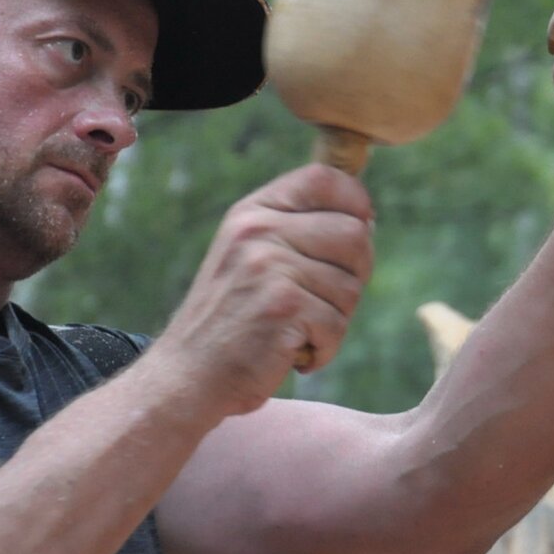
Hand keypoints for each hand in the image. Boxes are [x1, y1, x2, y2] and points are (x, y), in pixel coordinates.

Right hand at [153, 165, 374, 416]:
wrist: (186, 374)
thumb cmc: (232, 319)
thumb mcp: (251, 256)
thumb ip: (298, 230)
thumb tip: (366, 221)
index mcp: (253, 212)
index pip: (324, 178)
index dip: (355, 202)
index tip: (358, 231)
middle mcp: (258, 231)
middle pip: (355, 234)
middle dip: (357, 274)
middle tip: (325, 302)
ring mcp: (269, 267)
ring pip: (352, 287)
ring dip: (335, 320)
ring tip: (296, 330)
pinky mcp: (282, 307)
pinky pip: (337, 326)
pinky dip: (323, 349)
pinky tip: (290, 353)